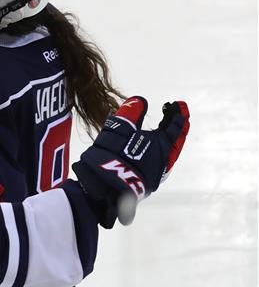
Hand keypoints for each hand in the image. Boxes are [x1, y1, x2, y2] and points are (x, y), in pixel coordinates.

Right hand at [73, 97, 189, 227]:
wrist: (106, 185)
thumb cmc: (114, 154)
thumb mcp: (120, 128)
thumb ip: (130, 112)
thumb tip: (140, 100)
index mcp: (163, 145)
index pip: (175, 127)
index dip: (178, 114)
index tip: (179, 104)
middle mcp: (165, 159)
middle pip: (176, 141)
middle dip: (177, 127)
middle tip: (180, 115)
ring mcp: (157, 172)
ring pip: (169, 153)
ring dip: (169, 141)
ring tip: (166, 131)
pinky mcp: (148, 181)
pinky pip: (159, 161)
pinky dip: (158, 151)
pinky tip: (150, 149)